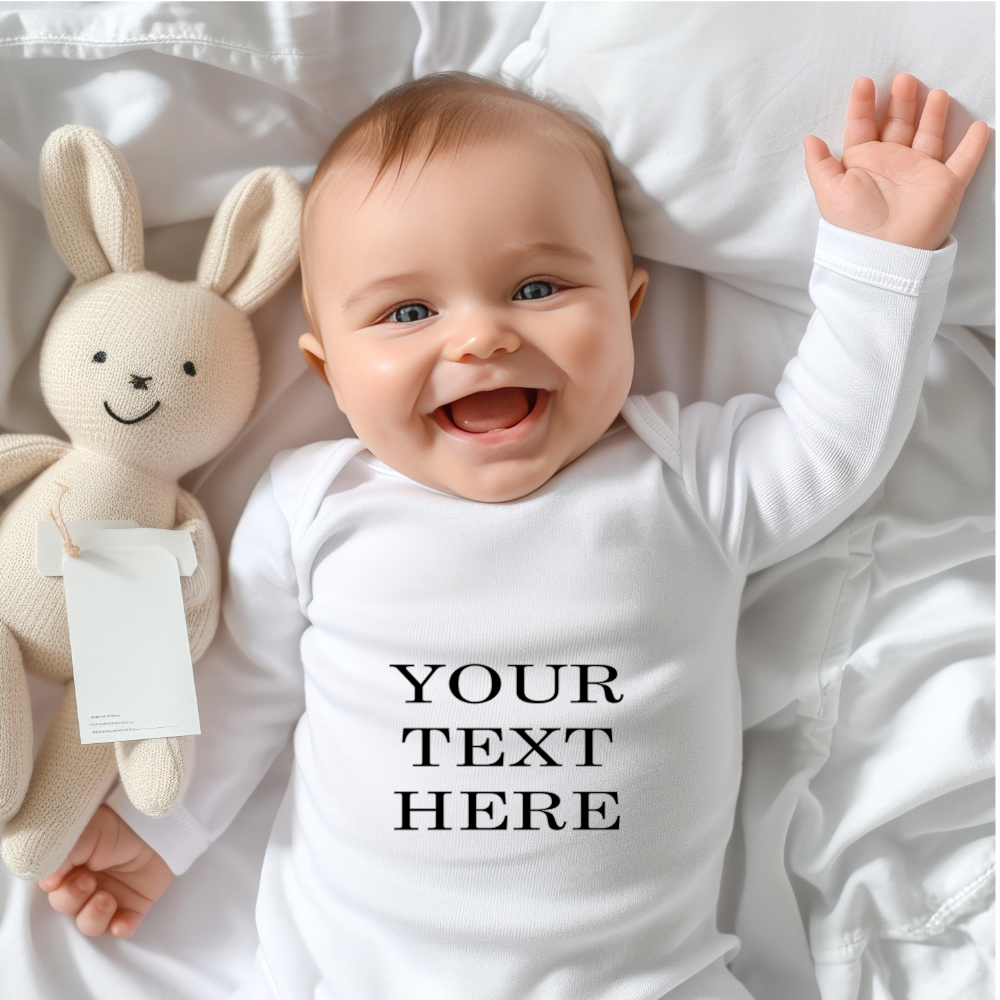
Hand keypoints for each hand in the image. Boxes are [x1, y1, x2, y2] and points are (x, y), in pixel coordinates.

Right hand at [38, 805, 173, 937]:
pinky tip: (121, 922)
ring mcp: (108, 896)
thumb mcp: (86, 832)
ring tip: (107, 898)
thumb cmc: (120, 825)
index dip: (52, 888)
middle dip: (72, 899)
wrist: (158, 826)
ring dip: (93, 918)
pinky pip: (121, 927)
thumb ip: (61, 855)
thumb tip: (47, 882)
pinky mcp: (132, 906)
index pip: (50, 887)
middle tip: (87, 882)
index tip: (58, 880)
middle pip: (65, 907)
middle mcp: (85, 884)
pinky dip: (120, 928)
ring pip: (89, 925)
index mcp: (70, 865)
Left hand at [804, 74, 988, 249]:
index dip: (863, 105)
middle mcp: (891, 165)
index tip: (863, 83)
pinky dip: (974, 145)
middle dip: (901, 101)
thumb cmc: (854, 226)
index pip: (863, 127)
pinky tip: (980, 127)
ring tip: (934, 93)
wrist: (884, 254)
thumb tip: (809, 139)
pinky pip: (963, 161)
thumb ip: (819, 164)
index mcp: (863, 164)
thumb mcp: (830, 192)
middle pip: (898, 124)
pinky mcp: (945, 185)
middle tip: (903, 79)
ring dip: (932, 114)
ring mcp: (919, 173)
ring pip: (929, 135)